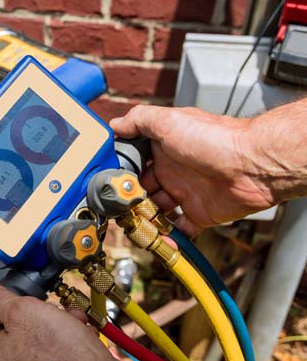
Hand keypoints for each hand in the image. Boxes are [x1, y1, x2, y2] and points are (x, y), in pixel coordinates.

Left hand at [0, 280, 135, 360]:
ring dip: (60, 321)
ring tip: (71, 320)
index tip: (14, 293)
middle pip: (18, 326)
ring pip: (43, 334)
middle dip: (39, 310)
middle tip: (49, 307)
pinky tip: (82, 333)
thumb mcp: (24, 313)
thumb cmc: (63, 356)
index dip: (1, 302)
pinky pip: (61, 348)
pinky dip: (72, 337)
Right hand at [110, 105, 275, 235]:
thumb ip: (139, 120)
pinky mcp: (200, 214)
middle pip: (142, 190)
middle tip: (119, 209)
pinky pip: (181, 229)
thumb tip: (115, 125)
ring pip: (157, 211)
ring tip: (133, 226)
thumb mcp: (168, 121)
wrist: (251, 164)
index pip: (135, 163)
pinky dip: (170, 238)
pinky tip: (159, 240)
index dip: (122, 173)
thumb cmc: (213, 139)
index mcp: (163, 150)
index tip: (109, 184)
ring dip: (145, 219)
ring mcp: (186, 193)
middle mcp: (173, 171)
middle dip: (130, 200)